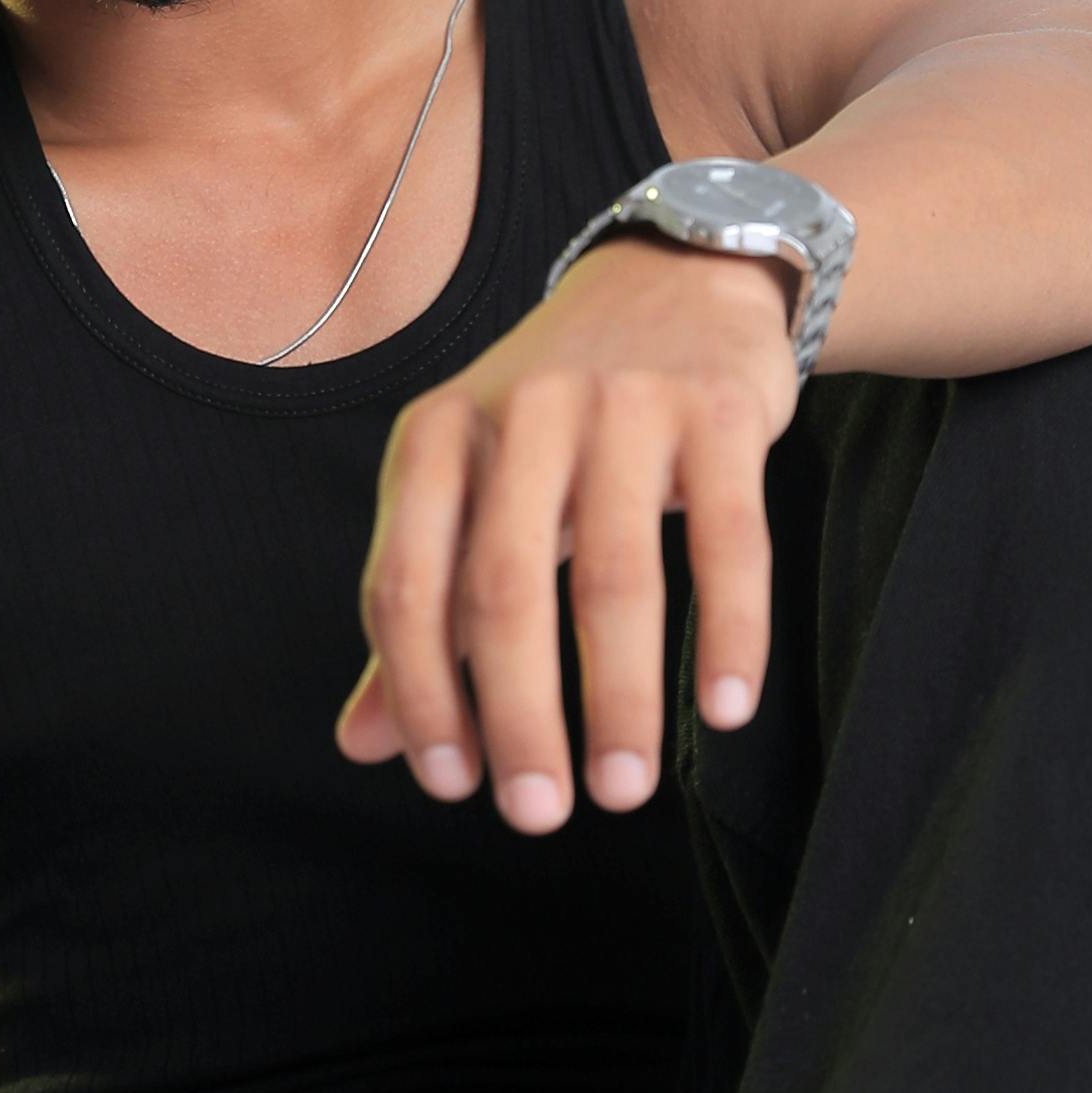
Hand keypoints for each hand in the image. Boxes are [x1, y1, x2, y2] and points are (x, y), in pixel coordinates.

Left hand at [334, 237, 798, 828]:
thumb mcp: (470, 491)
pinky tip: (725, 712)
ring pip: (615, 573)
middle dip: (518, 717)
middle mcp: (518, 412)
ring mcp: (621, 403)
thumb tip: (361, 747)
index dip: (421, 695)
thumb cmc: (558, 418)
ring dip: (619, 697)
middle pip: (502, 588)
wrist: (678, 278)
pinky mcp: (717, 410)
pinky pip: (729, 541)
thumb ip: (421, 614)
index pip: (406, 585)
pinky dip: (729, 634)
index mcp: (434, 437)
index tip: (455, 785)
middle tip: (538, 815)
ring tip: (626, 790)